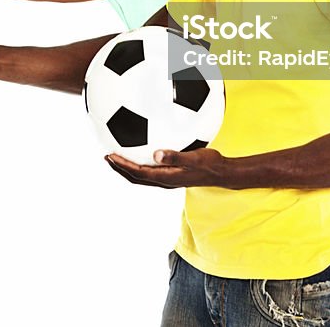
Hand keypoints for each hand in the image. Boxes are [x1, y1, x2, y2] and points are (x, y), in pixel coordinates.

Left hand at [105, 148, 225, 188]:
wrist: (222, 173)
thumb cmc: (210, 164)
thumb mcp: (194, 158)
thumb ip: (176, 156)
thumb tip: (156, 154)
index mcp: (166, 178)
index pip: (138, 173)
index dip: (123, 165)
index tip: (110, 155)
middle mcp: (164, 180)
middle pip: (135, 177)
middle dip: (120, 168)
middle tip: (107, 157)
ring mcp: (168, 179)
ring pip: (142, 175)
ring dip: (128, 167)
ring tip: (118, 156)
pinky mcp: (172, 174)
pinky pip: (151, 170)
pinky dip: (140, 163)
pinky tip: (142, 149)